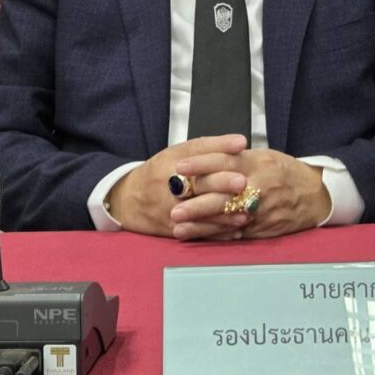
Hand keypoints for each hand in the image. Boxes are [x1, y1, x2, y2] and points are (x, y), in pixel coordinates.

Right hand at [106, 134, 249, 237]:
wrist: (128, 200)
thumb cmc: (160, 173)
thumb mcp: (178, 153)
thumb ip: (209, 147)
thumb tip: (241, 142)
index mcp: (171, 161)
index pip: (197, 151)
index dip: (220, 148)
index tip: (241, 146)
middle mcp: (168, 184)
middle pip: (198, 182)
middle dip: (221, 182)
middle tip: (243, 182)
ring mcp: (169, 209)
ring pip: (200, 212)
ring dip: (225, 213)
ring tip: (246, 212)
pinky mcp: (172, 229)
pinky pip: (198, 232)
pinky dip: (219, 232)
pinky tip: (237, 230)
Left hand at [171, 148, 331, 239]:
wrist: (315, 195)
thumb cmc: (286, 172)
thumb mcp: (265, 157)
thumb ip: (238, 158)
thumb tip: (207, 157)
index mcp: (259, 164)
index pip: (225, 160)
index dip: (201, 163)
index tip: (179, 166)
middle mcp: (261, 187)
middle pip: (224, 194)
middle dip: (197, 202)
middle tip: (173, 206)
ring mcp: (263, 211)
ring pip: (227, 218)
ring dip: (201, 224)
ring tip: (178, 226)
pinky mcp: (263, 229)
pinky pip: (236, 234)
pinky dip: (215, 236)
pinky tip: (198, 236)